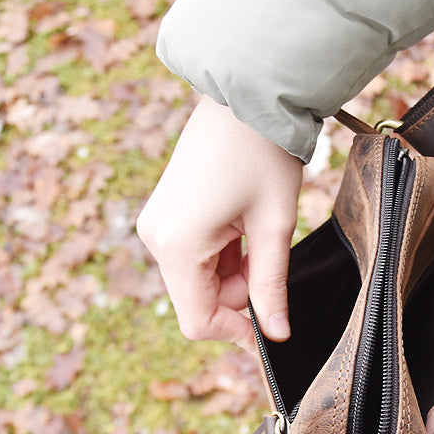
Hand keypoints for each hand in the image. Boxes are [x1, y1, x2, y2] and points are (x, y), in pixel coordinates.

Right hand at [137, 95, 302, 346]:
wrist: (245, 98)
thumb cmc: (263, 156)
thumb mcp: (274, 227)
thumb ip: (271, 286)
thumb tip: (277, 335)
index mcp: (178, 246)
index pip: (198, 322)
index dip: (236, 334)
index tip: (270, 331)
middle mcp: (157, 239)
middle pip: (199, 302)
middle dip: (240, 298)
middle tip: (272, 261)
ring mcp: (158, 225)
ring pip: (199, 281)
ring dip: (235, 275)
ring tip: (261, 234)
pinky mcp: (167, 215)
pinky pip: (195, 257)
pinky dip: (225, 258)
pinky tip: (245, 228)